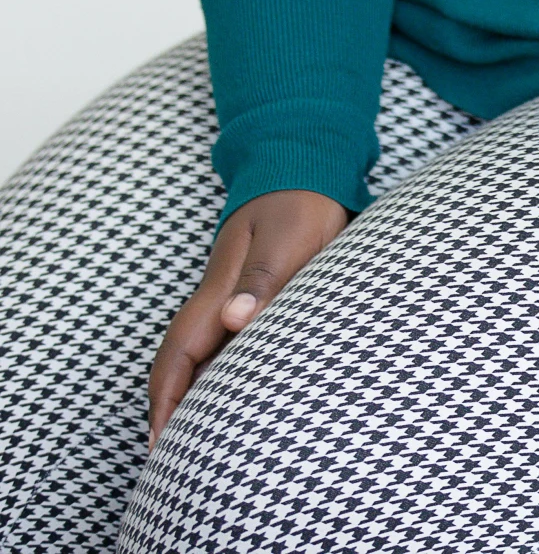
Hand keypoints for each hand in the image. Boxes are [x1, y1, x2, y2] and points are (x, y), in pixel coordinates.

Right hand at [148, 189, 348, 446]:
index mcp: (221, 288)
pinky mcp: (245, 288)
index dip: (167, 398)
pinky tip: (225, 389)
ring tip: (188, 436)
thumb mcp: (289, 237)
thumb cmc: (300, 201)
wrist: (302, 160)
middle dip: (166, 404)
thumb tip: (234, 322)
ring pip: (197, 350)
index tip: (160, 441)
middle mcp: (217, 294)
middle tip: (164, 454)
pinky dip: (213, 369)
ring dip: (187, 390)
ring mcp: (228, 291)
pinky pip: (219, 338)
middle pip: (178, 358)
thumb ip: (264, 279)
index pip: (182, 352)